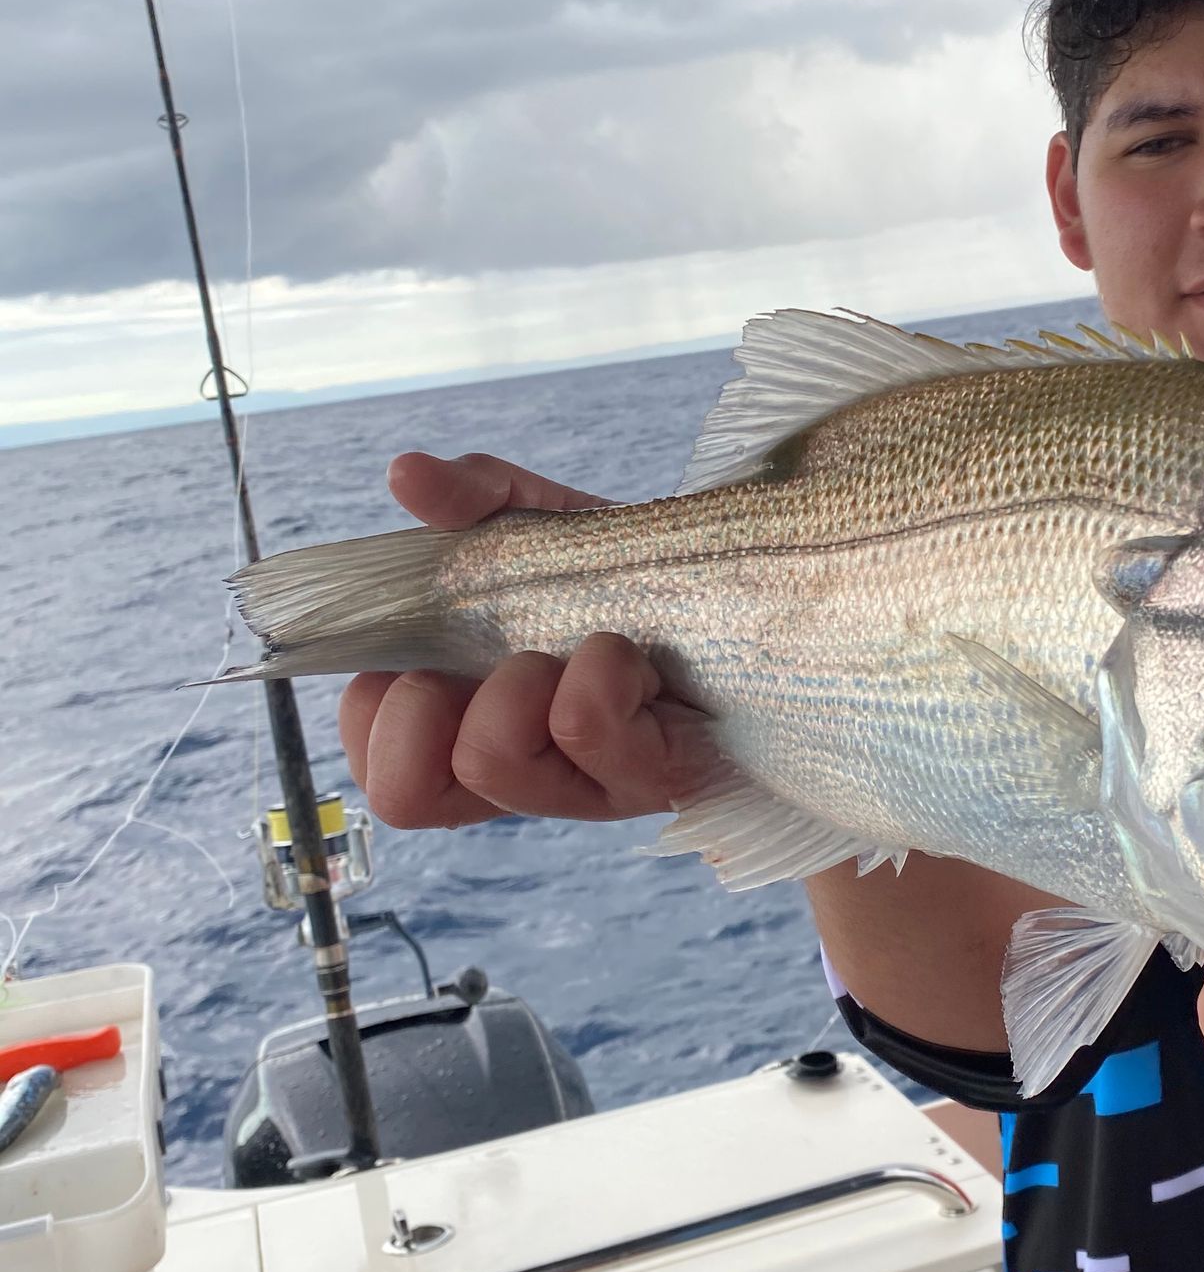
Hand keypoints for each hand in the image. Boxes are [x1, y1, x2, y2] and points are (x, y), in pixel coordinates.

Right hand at [338, 451, 715, 828]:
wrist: (763, 593)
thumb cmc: (643, 575)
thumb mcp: (550, 523)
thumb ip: (475, 499)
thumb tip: (406, 474)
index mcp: (476, 724)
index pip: (380, 770)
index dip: (371, 719)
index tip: (415, 660)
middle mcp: (527, 771)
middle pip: (408, 797)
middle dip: (423, 708)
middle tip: (490, 660)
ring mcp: (591, 786)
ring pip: (492, 762)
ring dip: (518, 682)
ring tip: (578, 645)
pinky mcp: (656, 778)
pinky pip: (587, 732)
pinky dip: (597, 670)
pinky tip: (631, 653)